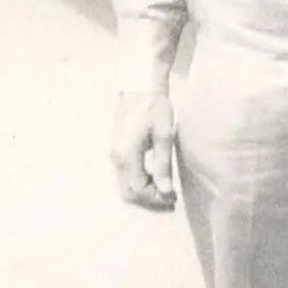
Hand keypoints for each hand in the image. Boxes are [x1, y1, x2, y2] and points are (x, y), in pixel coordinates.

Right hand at [112, 91, 176, 210]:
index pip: (138, 190)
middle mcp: (116, 158)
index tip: (173, 198)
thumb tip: (165, 191)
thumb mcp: (164, 135)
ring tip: (164, 189)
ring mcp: (114, 155)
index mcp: (127, 155)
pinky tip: (155, 178)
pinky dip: (139, 183)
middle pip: (129, 192)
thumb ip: (163, 164)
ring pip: (125, 186)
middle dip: (149, 199)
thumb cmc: (155, 108)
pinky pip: (125, 177)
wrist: (140, 88)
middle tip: (170, 198)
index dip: (156, 199)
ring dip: (144, 192)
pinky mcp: (116, 151)